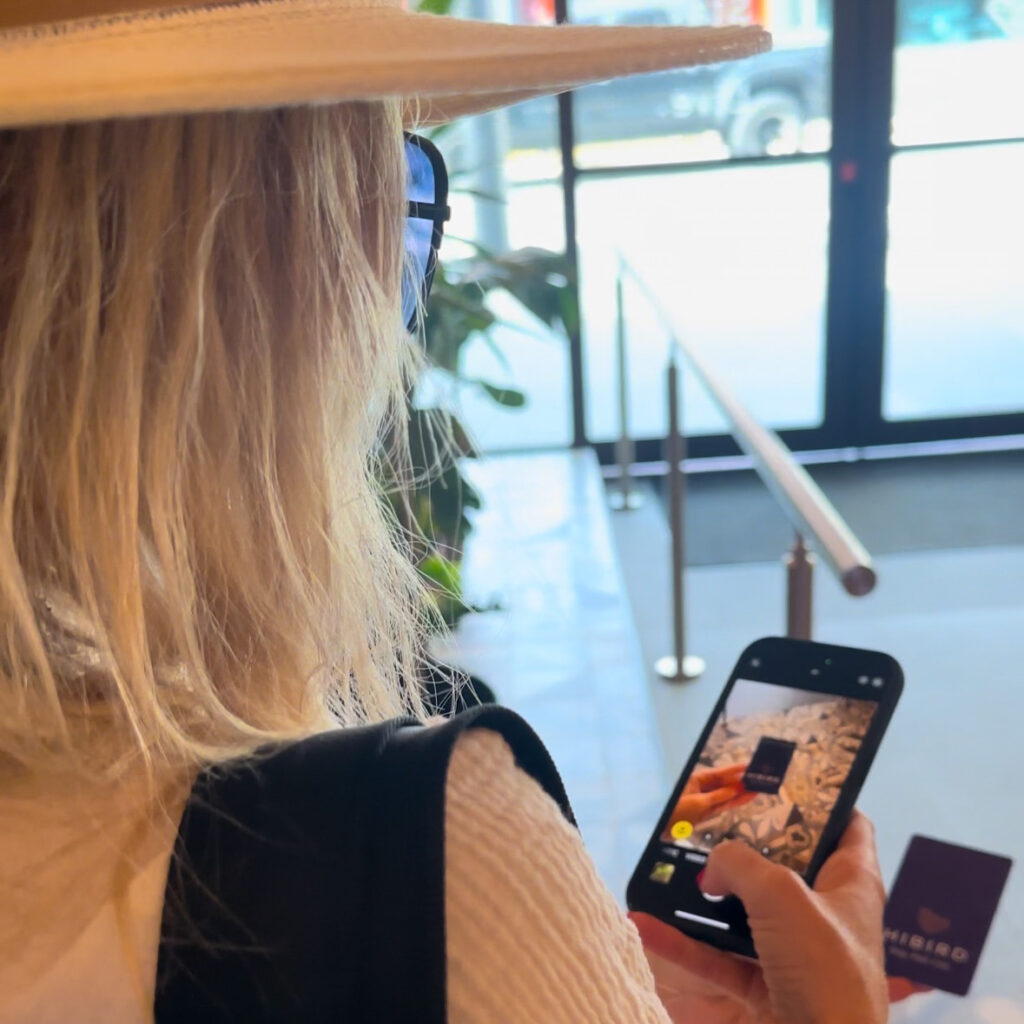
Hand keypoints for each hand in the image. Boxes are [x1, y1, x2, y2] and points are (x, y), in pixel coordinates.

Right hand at [630, 811, 892, 1023]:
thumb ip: (740, 864)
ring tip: (662, 872)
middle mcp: (825, 917)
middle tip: (704, 824)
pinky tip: (645, 925)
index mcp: (851, 886)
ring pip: (742, 915)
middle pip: (783, 868)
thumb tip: (712, 868)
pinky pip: (717, 959)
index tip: (777, 778)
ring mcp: (794, 957)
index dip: (820, 798)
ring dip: (700, 898)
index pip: (848, 827)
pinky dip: (683, 945)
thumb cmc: (823, 970)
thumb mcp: (783, 895)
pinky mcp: (765, 992)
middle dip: (742, 847)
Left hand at [668, 764, 756, 828]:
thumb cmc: (677, 811)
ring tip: (758, 788)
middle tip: (758, 778)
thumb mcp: (698, 802)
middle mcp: (702, 787)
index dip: (734, 769)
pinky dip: (735, 802)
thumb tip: (736, 789)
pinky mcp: (707, 811)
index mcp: (696, 779)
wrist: (664, 829)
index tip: (749, 766)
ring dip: (741, 792)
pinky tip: (747, 798)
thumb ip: (718, 796)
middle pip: (725, 783)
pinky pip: (724, 804)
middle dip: (741, 781)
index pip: (719, 772)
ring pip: (727, 794)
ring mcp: (706, 799)